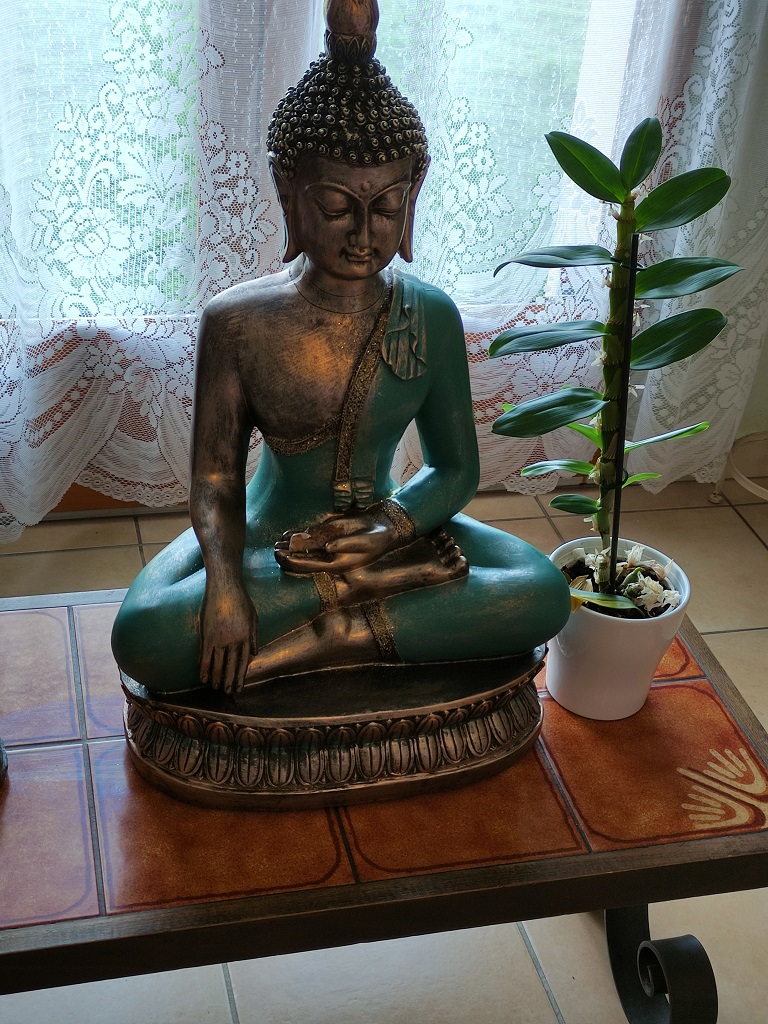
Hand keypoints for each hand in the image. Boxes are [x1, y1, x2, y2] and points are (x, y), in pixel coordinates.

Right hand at [199, 580, 257, 694]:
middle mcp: (233, 640)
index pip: (243, 662)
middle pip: (230, 665)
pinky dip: (204, 668)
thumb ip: (254, 636)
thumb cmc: (241, 600)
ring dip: (216, 678)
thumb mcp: (253, 617)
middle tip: (228, 693)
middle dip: (229, 681)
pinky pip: (205, 655)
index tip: (239, 687)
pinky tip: (203, 678)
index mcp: (246, 637)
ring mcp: (219, 638)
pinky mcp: (207, 635)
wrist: (225, 587)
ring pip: (217, 663)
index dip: (240, 676)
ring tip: (215, 688)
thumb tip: (254, 654)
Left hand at [274, 512, 397, 573]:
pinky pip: (309, 536)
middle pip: (303, 558)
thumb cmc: (375, 539)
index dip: (295, 562)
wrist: (381, 528)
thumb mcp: (364, 542)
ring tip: (276, 543)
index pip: (310, 565)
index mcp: (335, 564)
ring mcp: (326, 544)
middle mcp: (328, 556)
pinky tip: (286, 534)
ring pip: (303, 547)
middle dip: (288, 555)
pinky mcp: (327, 533)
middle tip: (274, 550)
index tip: (282, 557)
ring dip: (289, 546)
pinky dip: (297, 535)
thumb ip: (345, 544)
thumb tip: (327, 547)